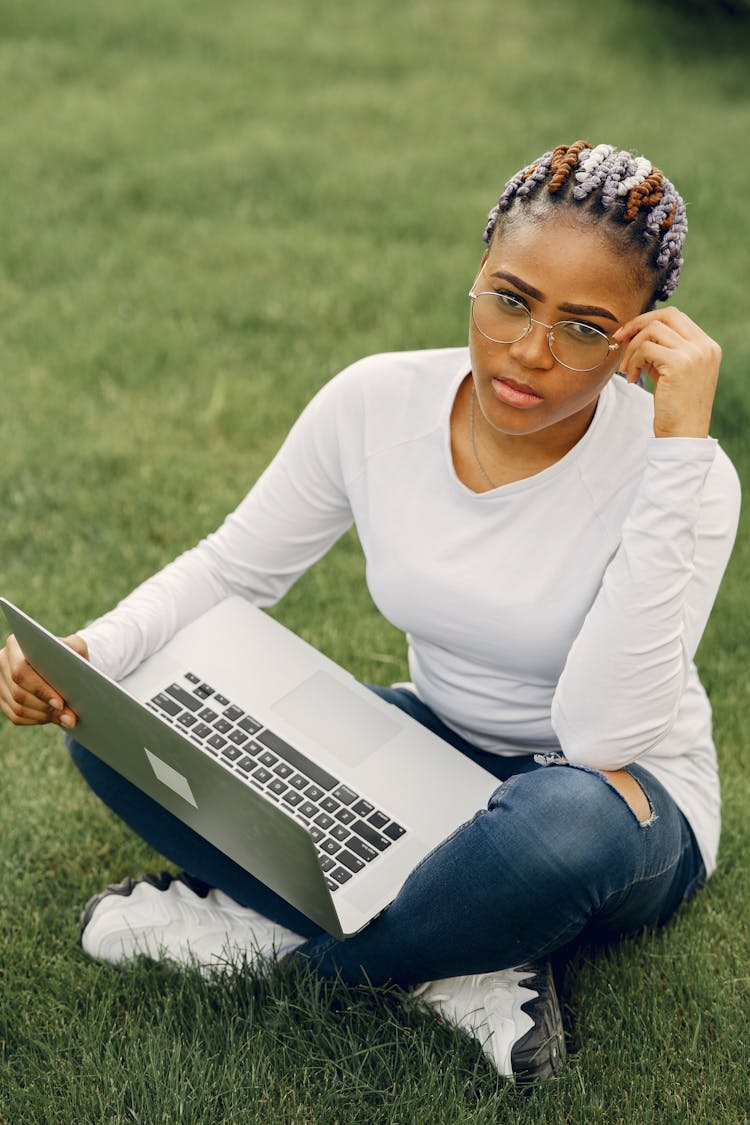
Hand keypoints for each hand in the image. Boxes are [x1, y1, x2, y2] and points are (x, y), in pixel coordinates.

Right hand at [0, 633, 88, 728]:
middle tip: (69, 718)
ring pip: (18, 707)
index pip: (22, 671)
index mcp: (16, 644)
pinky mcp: (2, 697)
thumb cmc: (68, 652)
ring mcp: (0, 681)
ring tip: (66, 719)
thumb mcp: (75, 647)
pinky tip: (54, 717)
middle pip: (19, 692)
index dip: (40, 690)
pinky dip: (38, 719)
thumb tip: (75, 678)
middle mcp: (2, 661)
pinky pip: (16, 716)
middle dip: (46, 708)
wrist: (58, 661)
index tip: (61, 703)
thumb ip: (76, 655)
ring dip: (44, 716)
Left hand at [613, 308, 720, 438]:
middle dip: (638, 324)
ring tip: (628, 369)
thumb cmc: (674, 407)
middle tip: (619, 340)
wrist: (683, 435)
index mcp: (707, 346)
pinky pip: (645, 349)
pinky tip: (633, 378)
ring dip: (632, 348)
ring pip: (653, 331)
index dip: (647, 321)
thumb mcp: (670, 372)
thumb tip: (633, 332)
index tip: (627, 335)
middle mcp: (705, 346)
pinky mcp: (679, 364)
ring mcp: (694, 354)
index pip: (676, 317)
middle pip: (667, 315)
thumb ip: (659, 351)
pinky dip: (633, 361)